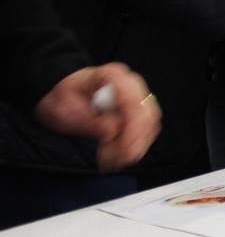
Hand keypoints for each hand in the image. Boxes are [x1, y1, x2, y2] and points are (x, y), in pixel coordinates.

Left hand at [33, 64, 160, 170]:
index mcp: (112, 76)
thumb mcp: (64, 111)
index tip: (123, 147)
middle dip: (133, 141)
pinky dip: (135, 146)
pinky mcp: (140, 111)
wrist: (62, 97)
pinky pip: (147, 131)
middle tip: (111, 160)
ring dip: (134, 147)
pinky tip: (117, 155)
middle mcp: (131, 84)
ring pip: (150, 124)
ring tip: (110, 160)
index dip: (132, 126)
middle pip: (146, 113)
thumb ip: (89, 121)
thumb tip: (114, 131)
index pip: (133, 100)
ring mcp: (138, 96)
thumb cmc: (62, 101)